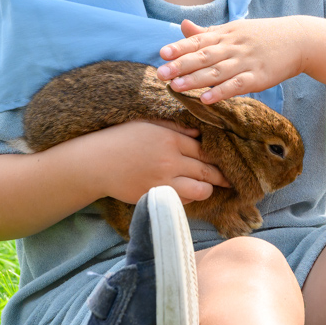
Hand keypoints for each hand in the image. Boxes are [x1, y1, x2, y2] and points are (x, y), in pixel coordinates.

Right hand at [95, 119, 228, 203]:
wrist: (95, 163)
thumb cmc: (120, 139)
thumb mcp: (148, 124)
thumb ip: (174, 127)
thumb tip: (197, 132)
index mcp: (170, 139)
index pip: (204, 150)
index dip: (217, 156)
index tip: (224, 160)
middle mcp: (171, 160)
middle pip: (207, 170)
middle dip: (222, 176)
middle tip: (230, 179)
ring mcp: (164, 181)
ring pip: (200, 190)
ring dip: (207, 189)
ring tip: (208, 188)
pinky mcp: (156, 196)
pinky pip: (182, 201)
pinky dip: (188, 198)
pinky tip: (188, 194)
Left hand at [157, 17, 309, 101]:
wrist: (299, 40)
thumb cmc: (263, 36)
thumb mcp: (235, 29)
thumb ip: (207, 32)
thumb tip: (182, 26)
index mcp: (226, 34)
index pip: (199, 41)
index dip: (180, 47)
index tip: (162, 54)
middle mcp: (234, 47)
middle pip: (204, 56)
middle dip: (181, 65)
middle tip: (161, 73)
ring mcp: (247, 62)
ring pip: (217, 71)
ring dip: (196, 80)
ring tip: (176, 87)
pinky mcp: (259, 77)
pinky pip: (237, 85)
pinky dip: (221, 92)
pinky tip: (207, 99)